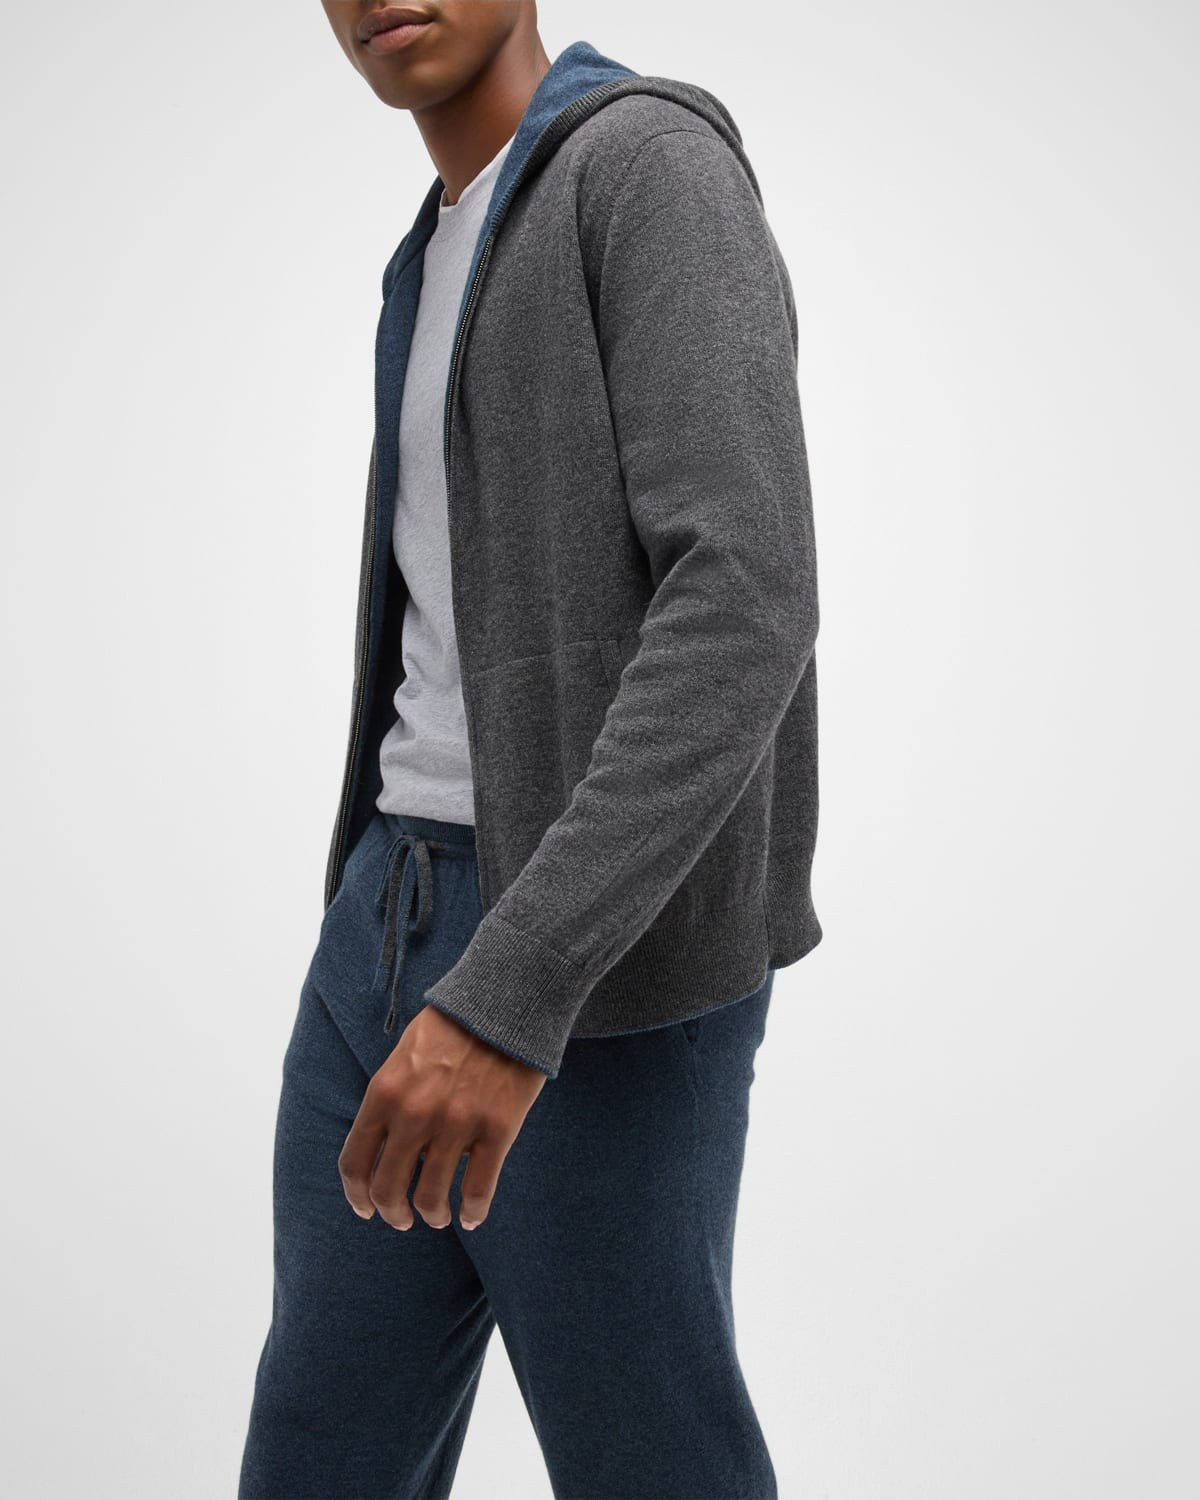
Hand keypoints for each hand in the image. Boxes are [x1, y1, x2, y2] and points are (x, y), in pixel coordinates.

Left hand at [338, 1003, 546, 1231]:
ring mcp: (457, 1124)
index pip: (354, 1162)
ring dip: (432, 1215)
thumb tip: (387, 1150)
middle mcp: (415, 1114)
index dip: (357, 1195)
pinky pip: (478, 1190)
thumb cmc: (453, 1027)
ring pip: (431, 1197)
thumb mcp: (403, 1056)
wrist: (506, 1001)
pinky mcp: (497, 1129)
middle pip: (388, 1189)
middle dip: (392, 1214)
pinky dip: (472, 1212)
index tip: (365, 1208)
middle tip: (402, 1220)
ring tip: (439, 1217)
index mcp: (385, 1093)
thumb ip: (390, 1101)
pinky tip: (471, 1217)